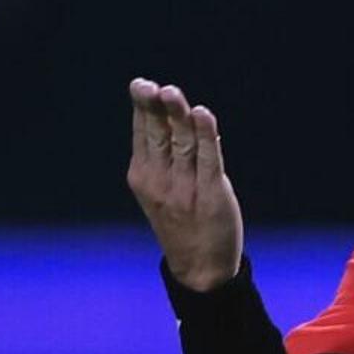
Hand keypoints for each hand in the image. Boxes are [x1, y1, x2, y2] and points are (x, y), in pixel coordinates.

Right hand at [125, 79, 245, 288]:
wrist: (200, 268)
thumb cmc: (181, 219)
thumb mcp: (159, 188)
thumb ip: (160, 153)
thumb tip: (165, 109)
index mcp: (143, 176)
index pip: (143, 133)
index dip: (143, 108)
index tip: (142, 85)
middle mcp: (160, 181)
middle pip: (159, 136)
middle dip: (156, 109)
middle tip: (154, 88)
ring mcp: (185, 189)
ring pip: (182, 143)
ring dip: (178, 116)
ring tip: (172, 93)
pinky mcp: (211, 194)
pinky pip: (208, 159)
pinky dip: (206, 135)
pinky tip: (202, 115)